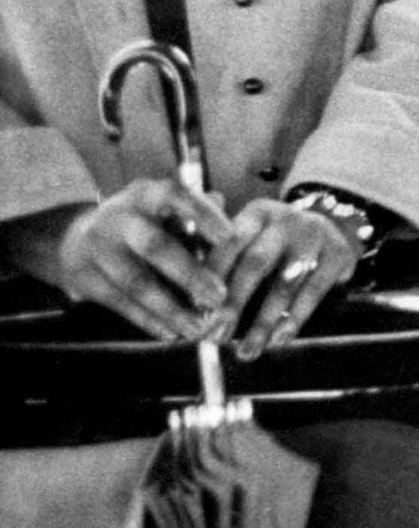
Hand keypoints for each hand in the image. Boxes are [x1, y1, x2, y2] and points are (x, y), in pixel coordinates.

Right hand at [9, 179, 234, 341]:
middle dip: (189, 274)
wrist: (74, 239)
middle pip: (154, 246)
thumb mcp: (164, 210)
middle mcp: (120, 217)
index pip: (174, 195)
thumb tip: (235, 231)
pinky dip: (147, 320)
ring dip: (170, 308)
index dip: (202, 214)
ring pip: (136, 282)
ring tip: (198, 328)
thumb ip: (199, 219)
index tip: (230, 237)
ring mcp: (98, 248)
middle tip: (218, 298)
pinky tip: (171, 333)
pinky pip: (120, 302)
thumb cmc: (142, 224)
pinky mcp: (84, 277)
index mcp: (146, 194)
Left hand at [213, 199, 360, 360]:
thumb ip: (220, 258)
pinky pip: (313, 292)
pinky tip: (279, 340)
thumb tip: (186, 302)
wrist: (339, 224)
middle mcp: (286, 220)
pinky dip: (294, 319)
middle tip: (216, 335)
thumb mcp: (252, 236)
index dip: (212, 276)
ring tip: (246, 351)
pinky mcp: (337, 254)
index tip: (197, 310)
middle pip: (255, 263)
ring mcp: (315, 236)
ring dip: (263, 321)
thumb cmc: (277, 241)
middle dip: (234, 303)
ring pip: (285, 283)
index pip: (229, 242)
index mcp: (256, 214)